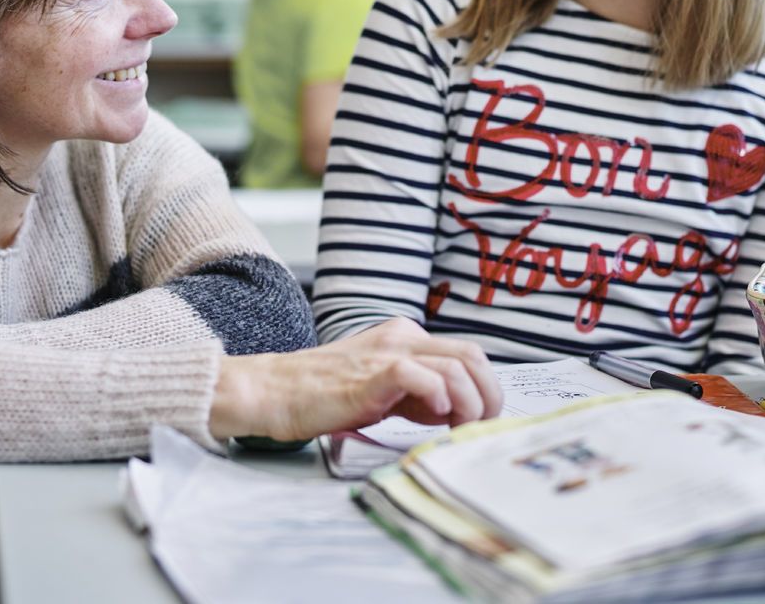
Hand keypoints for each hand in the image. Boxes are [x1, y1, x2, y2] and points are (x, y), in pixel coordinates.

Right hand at [209, 317, 501, 441]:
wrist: (276, 393)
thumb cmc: (324, 396)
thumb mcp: (385, 392)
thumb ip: (420, 395)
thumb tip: (459, 414)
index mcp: (406, 338)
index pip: (468, 355)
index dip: (485, 389)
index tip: (479, 420)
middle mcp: (402, 337)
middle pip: (473, 355)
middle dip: (489, 396)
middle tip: (480, 426)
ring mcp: (388, 351)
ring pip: (457, 366)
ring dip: (470, 404)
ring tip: (456, 427)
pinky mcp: (373, 373)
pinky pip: (423, 377)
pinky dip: (438, 399)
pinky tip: (431, 418)